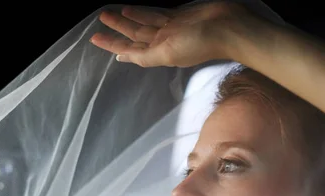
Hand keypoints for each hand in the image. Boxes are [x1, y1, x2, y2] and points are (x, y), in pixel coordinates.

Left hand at [89, 2, 248, 67]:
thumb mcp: (168, 54)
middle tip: (100, 23)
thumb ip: (146, 56)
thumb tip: (123, 57)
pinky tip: (130, 9)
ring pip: (142, 24)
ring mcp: (170, 30)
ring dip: (126, 21)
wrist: (228, 28)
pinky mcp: (178, 17)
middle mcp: (162, 43)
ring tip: (109, 14)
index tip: (97, 40)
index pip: (130, 50)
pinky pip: (155, 15)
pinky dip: (142, 13)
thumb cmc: (198, 43)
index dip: (113, 45)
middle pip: (133, 36)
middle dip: (116, 31)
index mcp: (158, 54)